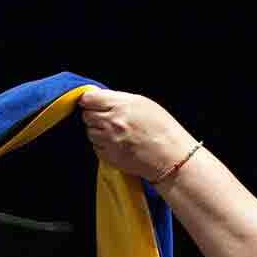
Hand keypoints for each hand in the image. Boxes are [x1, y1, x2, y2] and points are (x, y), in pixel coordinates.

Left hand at [78, 89, 198, 183]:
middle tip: (106, 118)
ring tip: (114, 132)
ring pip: (89, 132)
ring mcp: (108, 141)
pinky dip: (102, 144)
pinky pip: (95, 146)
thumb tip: (102, 99)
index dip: (89, 101)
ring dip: (97, 130)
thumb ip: (120, 100)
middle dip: (93, 115)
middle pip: (86, 115)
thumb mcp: (144, 104)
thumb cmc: (163, 129)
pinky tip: (117, 144)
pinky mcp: (108, 156)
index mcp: (121, 105)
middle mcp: (112, 122)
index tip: (91, 103)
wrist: (170, 157)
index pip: (89, 99)